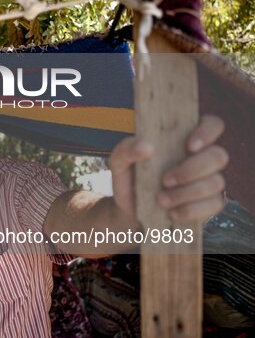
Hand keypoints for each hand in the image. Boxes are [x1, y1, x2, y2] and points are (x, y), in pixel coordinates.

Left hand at [109, 115, 227, 222]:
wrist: (129, 211)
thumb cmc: (129, 179)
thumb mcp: (119, 162)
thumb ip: (126, 149)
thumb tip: (145, 146)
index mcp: (184, 139)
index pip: (212, 125)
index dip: (207, 132)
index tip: (190, 146)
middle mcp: (202, 158)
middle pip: (218, 156)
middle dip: (192, 170)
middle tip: (165, 181)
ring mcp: (209, 181)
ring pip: (215, 182)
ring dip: (187, 193)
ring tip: (161, 200)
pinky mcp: (210, 204)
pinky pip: (213, 205)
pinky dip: (192, 210)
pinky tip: (172, 213)